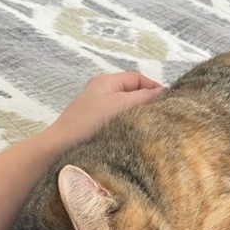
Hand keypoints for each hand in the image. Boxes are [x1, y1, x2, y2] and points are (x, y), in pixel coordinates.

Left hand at [50, 71, 164, 149]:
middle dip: (149, 104)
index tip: (170, 103)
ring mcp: (98, 113)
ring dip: (139, 119)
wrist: (60, 150)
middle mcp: (101, 94)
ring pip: (127, 112)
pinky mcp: (96, 131)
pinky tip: (136, 140)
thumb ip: (144, 98)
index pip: (138, 78)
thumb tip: (164, 93)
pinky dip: (129, 130)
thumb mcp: (120, 105)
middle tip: (164, 118)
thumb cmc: (89, 123)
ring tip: (152, 130)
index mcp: (105, 82)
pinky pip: (119, 126)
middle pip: (133, 95)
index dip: (155, 88)